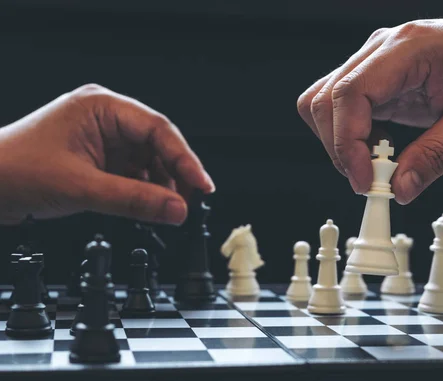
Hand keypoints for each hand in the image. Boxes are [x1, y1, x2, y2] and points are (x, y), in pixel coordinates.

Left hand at [0, 84, 213, 224]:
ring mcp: (104, 139)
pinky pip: (134, 174)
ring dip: (162, 186)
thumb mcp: (81, 187)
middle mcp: (106, 119)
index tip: (202, 184)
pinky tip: (152, 206)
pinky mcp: (100, 159)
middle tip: (192, 200)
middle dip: (176, 174)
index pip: (157, 129)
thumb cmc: (15, 169)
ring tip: (172, 208)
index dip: (185, 158)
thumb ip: (134, 200)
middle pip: (158, 145)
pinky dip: (145, 191)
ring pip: (149, 161)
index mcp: (102, 107)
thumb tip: (177, 208)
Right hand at [297, 18, 442, 202]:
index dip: (346, 142)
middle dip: (340, 147)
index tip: (364, 180)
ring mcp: (376, 60)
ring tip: (378, 163)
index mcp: (410, 47)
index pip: (350, 93)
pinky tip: (380, 146)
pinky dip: (349, 134)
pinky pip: (341, 106)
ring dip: (340, 141)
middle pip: (326, 99)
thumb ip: (438, 155)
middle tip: (371, 180)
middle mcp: (384, 48)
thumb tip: (400, 188)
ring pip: (324, 102)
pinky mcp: (376, 76)